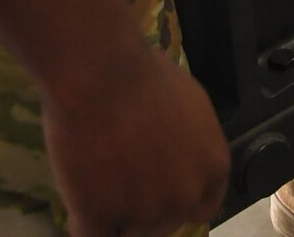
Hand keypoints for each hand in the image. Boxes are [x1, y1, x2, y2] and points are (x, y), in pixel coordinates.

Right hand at [41, 37, 228, 236]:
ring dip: (114, 210)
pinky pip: (91, 236)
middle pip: (164, 222)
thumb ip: (190, 143)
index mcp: (212, 168)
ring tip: (97, 172)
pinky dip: (84, 221)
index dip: (178, 200)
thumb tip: (181, 156)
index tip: (159, 190)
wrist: (99, 72)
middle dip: (145, 205)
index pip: (203, 206)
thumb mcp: (188, 103)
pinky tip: (81, 199)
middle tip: (122, 175)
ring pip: (128, 231)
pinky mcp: (100, 220)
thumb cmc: (143, 74)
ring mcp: (144, 215)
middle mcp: (184, 198)